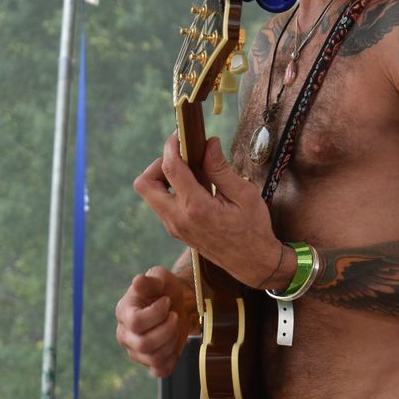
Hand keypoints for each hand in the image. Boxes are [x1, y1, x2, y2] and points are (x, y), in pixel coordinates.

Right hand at [115, 266, 195, 376]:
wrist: (178, 304)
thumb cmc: (166, 290)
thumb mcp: (160, 278)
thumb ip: (150, 280)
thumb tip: (137, 281)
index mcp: (124, 313)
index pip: (136, 322)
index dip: (157, 313)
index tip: (167, 301)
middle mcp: (125, 335)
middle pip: (144, 343)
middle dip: (168, 329)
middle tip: (174, 315)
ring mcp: (136, 351)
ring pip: (154, 358)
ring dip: (172, 341)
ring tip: (174, 327)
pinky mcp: (149, 363)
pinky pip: (161, 370)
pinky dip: (172, 358)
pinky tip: (174, 342)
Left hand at [134, 135, 286, 289]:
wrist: (252, 262)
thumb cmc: (253, 229)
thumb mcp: (245, 195)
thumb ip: (221, 169)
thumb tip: (209, 144)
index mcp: (196, 208)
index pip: (170, 168)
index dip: (172, 146)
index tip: (180, 135)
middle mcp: (178, 219)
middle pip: (144, 184)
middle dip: (157, 164)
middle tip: (181, 158)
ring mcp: (174, 227)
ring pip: (150, 195)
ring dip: (163, 178)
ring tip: (190, 171)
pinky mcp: (176, 230)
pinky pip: (162, 205)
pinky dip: (170, 190)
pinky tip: (194, 187)